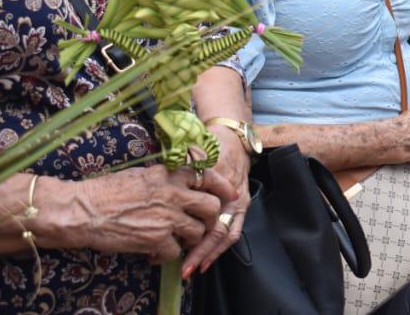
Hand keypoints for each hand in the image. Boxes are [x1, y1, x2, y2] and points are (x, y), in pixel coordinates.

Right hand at [40, 165, 235, 264]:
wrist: (82, 211)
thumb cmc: (105, 191)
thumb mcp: (140, 174)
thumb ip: (164, 177)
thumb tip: (178, 181)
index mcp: (169, 174)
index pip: (208, 176)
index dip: (223, 187)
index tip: (230, 194)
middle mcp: (173, 194)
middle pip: (211, 207)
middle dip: (211, 218)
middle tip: (202, 224)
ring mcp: (167, 218)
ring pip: (197, 232)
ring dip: (188, 239)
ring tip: (174, 240)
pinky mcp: (156, 239)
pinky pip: (175, 252)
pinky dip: (165, 256)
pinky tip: (152, 254)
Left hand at [184, 128, 251, 276]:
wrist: (235, 139)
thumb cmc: (213, 146)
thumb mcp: (197, 152)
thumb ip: (186, 167)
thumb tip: (167, 182)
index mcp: (220, 183)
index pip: (207, 212)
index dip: (193, 232)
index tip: (173, 245)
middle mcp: (232, 197)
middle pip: (217, 229)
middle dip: (200, 251)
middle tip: (183, 269)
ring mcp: (238, 203)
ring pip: (226, 235)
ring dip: (210, 254)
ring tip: (192, 269)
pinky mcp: (241, 207)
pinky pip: (234, 232)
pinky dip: (220, 249)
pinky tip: (206, 262)